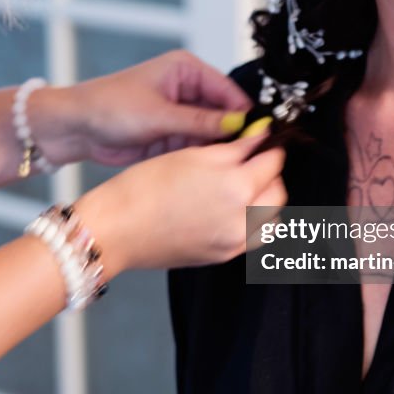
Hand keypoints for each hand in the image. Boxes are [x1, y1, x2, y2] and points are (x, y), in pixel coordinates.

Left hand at [29, 50, 251, 166]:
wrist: (75, 129)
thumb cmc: (108, 107)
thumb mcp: (159, 115)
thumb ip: (200, 122)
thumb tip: (237, 125)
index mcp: (187, 70)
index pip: (228, 90)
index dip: (244, 112)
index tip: (260, 133)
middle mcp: (188, 90)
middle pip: (225, 112)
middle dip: (235, 133)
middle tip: (252, 155)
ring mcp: (182, 115)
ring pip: (214, 133)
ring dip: (220, 148)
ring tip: (235, 166)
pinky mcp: (174, 136)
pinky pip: (199, 147)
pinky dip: (205, 158)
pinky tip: (215, 171)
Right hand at [73, 132, 286, 276]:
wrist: (115, 229)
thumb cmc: (144, 188)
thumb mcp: (192, 155)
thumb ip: (234, 148)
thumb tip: (260, 138)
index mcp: (236, 187)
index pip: (273, 163)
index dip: (271, 148)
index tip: (265, 142)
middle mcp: (242, 218)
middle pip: (278, 192)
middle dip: (271, 174)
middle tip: (254, 162)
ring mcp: (234, 241)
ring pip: (272, 219)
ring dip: (266, 201)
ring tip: (245, 188)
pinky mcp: (223, 256)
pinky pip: (255, 238)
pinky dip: (254, 223)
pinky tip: (234, 210)